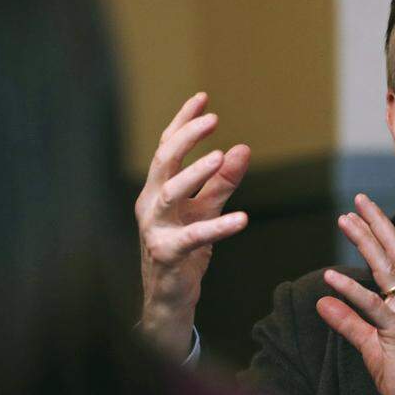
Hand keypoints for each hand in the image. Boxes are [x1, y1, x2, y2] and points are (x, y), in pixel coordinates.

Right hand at [134, 92, 249, 358]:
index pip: (167, 146)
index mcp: (158, 188)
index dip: (183, 122)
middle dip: (186, 136)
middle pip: (163, 160)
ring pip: (170, 193)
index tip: (203, 98)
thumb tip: (242, 148)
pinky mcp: (168, 253)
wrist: (169, 296)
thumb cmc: (185, 249)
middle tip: (212, 119)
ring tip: (219, 156)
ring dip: (194, 173)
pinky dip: (218, 227)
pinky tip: (242, 219)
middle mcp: (151, 203)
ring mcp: (156, 228)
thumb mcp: (207, 209)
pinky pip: (193, 237)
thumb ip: (223, 182)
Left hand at [316, 194, 394, 394]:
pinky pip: (373, 308)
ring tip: (344, 221)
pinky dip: (352, 290)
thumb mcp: (372, 345)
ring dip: (365, 244)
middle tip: (358, 201)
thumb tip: (323, 302)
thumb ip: (349, 321)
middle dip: (377, 225)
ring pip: (387, 272)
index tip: (364, 211)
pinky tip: (332, 277)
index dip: (382, 233)